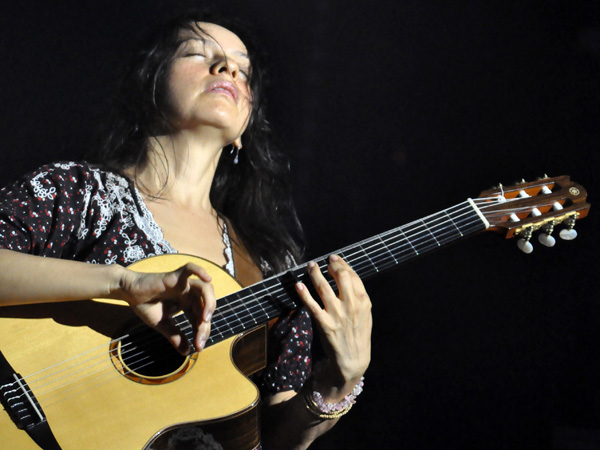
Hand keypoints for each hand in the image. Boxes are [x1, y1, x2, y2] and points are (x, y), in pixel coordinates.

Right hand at [115, 263, 215, 354]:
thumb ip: (175, 336)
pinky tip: (207, 278)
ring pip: (205, 289)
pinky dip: (199, 271)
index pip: (201, 317)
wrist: (128, 292)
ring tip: (204, 319)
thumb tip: (187, 352)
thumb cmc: (146, 305)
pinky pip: (189, 269)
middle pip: (206, 305)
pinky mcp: (174, 276)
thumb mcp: (162, 324)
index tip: (198, 347)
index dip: (202, 332)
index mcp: (188, 303)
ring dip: (209, 303)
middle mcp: (189, 293)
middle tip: (199, 339)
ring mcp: (183, 284)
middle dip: (205, 324)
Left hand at [295, 255, 371, 391]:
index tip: (334, 259)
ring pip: (323, 287)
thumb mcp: (365, 313)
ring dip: (315, 273)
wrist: (353, 358)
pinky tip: (299, 285)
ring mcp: (337, 314)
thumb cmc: (358, 333)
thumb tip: (345, 274)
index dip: (342, 264)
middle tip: (324, 261)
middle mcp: (351, 306)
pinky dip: (304, 294)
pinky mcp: (324, 324)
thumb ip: (358, 295)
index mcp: (363, 301)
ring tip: (310, 265)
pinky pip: (312, 305)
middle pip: (341, 277)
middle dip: (332, 265)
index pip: (352, 276)